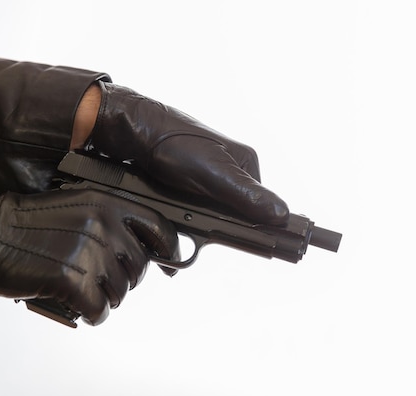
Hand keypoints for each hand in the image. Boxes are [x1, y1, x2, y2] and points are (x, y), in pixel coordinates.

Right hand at [0, 187, 179, 324]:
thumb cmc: (30, 223)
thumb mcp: (78, 206)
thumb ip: (112, 222)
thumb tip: (147, 252)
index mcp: (107, 202)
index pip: (158, 226)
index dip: (169, 248)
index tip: (171, 264)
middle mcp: (104, 224)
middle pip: (139, 266)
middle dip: (124, 278)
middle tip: (102, 280)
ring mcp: (89, 252)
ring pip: (121, 291)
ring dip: (106, 297)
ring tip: (85, 291)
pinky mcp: (72, 279)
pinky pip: (100, 310)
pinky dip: (93, 314)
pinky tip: (81, 308)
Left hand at [84, 82, 289, 224]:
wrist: (133, 131)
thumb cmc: (174, 143)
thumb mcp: (214, 173)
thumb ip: (246, 195)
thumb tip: (282, 215)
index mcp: (246, 165)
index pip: (263, 206)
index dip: (255, 227)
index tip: (246, 243)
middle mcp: (231, 171)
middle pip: (237, 214)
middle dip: (218, 228)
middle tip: (199, 229)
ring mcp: (210, 178)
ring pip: (214, 216)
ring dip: (199, 229)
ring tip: (180, 227)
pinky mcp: (190, 184)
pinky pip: (195, 212)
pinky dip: (186, 222)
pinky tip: (175, 225)